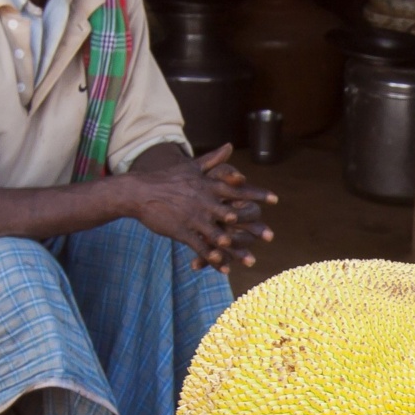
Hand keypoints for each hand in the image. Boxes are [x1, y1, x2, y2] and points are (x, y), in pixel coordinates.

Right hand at [126, 144, 275, 268]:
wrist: (139, 191)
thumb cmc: (166, 178)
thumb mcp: (191, 166)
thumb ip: (214, 159)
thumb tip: (229, 146)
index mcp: (208, 185)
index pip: (238, 190)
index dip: (257, 194)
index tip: (275, 199)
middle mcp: (204, 202)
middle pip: (233, 216)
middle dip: (252, 227)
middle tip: (270, 236)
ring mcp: (193, 218)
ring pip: (219, 235)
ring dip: (235, 249)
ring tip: (250, 259)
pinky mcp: (182, 232)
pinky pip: (201, 247)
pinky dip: (213, 258)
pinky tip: (224, 268)